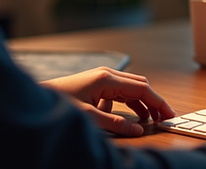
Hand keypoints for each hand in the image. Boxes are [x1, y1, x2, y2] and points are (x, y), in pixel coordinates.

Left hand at [41, 67, 175, 136]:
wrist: (36, 98)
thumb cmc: (59, 102)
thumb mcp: (88, 117)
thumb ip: (115, 124)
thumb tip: (138, 130)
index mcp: (107, 79)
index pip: (142, 89)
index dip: (158, 102)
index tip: (169, 114)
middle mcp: (108, 75)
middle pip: (140, 86)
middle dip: (154, 102)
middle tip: (164, 118)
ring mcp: (102, 78)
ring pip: (131, 89)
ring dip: (142, 104)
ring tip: (150, 120)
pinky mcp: (98, 85)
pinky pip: (120, 93)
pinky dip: (128, 104)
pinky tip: (126, 117)